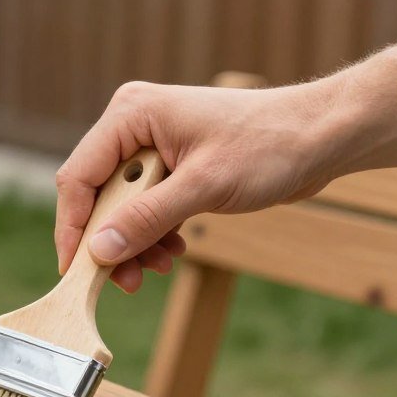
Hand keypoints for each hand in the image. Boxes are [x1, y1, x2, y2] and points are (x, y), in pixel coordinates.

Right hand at [54, 79, 341, 291]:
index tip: (74, 271)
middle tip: (124, 280)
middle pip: (97, 196)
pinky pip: (144, 208)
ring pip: (120, 208)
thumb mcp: (203, 186)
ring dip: (134, 243)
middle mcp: (134, 127)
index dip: (73, 228)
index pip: (79, 178)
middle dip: (110, 241)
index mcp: (132, 115)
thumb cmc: (270, 145)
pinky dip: (153, 234)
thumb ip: (146, 219)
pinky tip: (173, 251)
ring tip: (157, 268)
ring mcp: (152, 147)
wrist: (323, 136)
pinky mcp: (171, 167)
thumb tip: (100, 251)